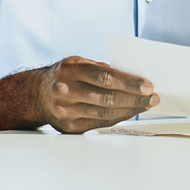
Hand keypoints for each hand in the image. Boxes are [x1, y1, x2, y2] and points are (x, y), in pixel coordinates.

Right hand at [0, 55, 158, 135]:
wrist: (35, 94)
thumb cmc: (66, 74)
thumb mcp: (79, 62)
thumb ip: (102, 69)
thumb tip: (135, 77)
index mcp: (70, 69)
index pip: (105, 77)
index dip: (129, 82)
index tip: (149, 85)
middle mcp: (65, 91)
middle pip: (107, 98)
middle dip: (134, 99)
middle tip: (154, 98)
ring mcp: (65, 112)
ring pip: (104, 114)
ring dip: (130, 110)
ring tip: (147, 105)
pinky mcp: (68, 127)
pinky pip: (99, 124)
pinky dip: (118, 118)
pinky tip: (130, 112)